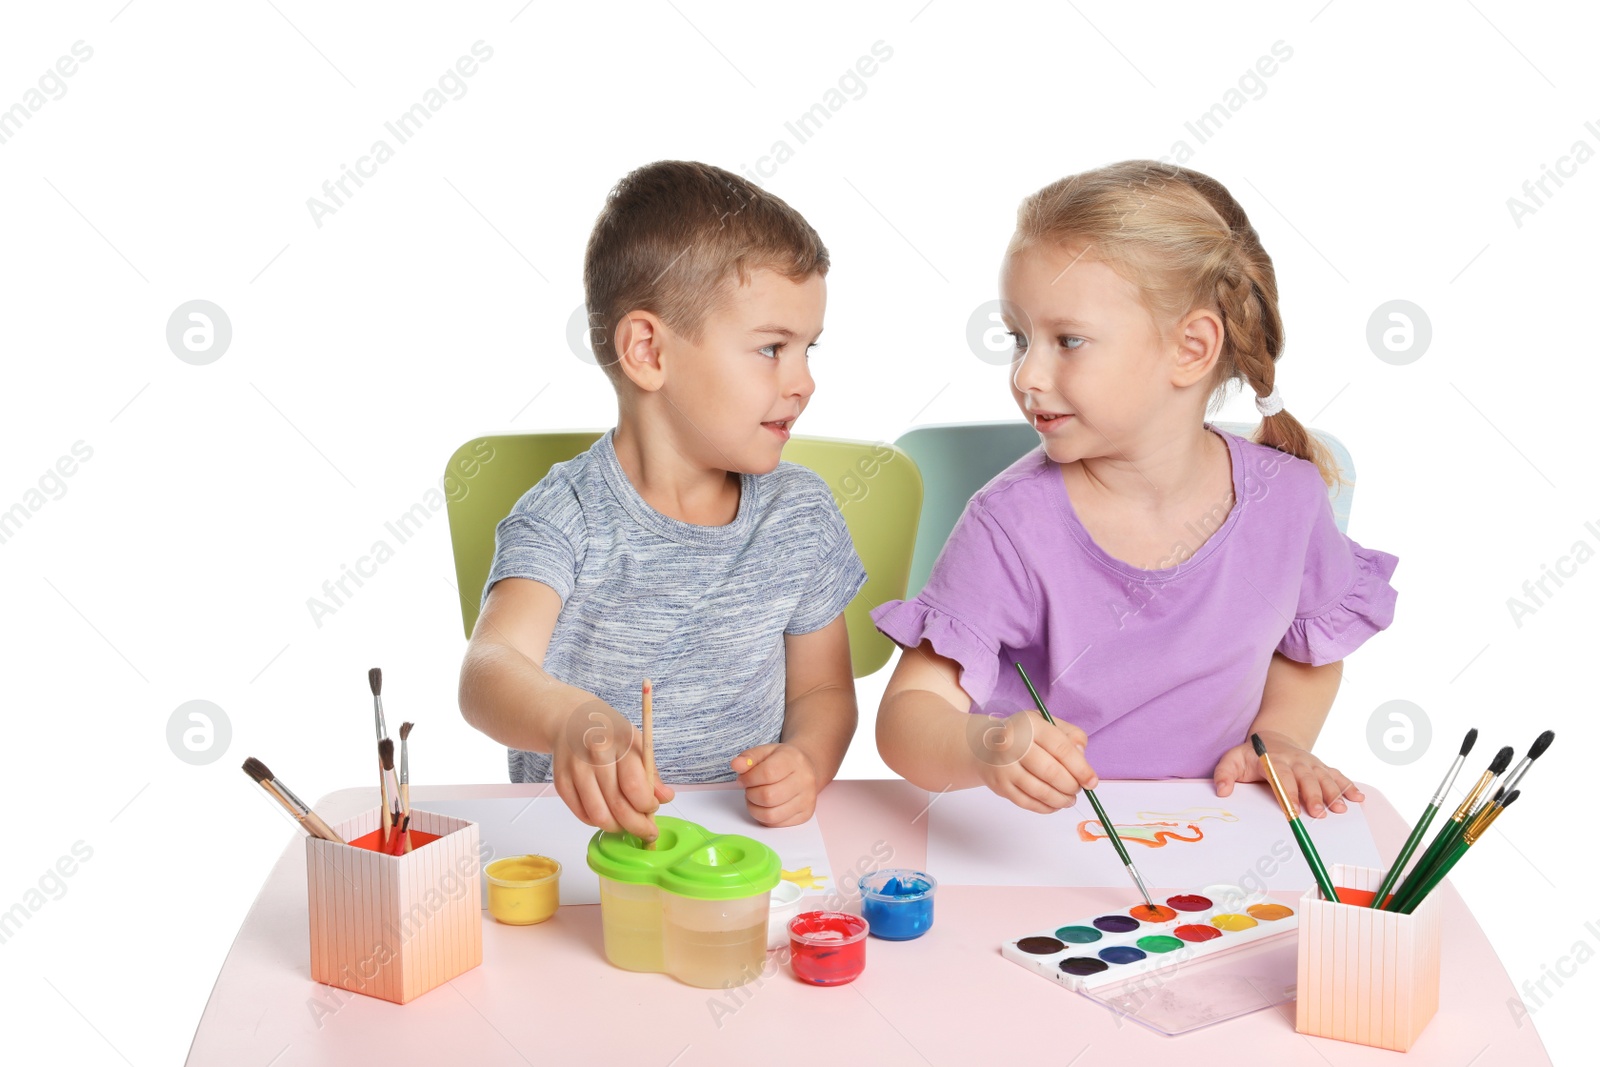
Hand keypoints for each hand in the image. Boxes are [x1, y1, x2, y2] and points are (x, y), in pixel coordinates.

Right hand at [553, 701, 673, 839]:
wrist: (571, 720)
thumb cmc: (610, 734)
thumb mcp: (637, 743)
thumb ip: (651, 772)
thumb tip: (665, 798)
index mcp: (619, 742)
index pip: (634, 786)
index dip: (646, 805)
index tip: (653, 809)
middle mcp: (594, 756)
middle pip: (617, 806)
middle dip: (636, 826)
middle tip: (647, 832)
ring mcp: (575, 769)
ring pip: (598, 816)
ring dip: (617, 827)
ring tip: (626, 825)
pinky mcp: (562, 782)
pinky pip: (582, 814)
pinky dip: (597, 822)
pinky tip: (607, 815)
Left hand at [732, 743, 817, 826]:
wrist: (807, 769)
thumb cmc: (782, 761)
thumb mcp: (765, 752)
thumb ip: (748, 758)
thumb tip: (736, 765)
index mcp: (793, 760)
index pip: (767, 773)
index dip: (749, 779)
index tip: (743, 779)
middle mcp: (804, 780)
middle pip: (768, 796)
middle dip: (751, 794)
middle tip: (749, 789)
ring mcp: (807, 799)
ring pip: (771, 815)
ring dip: (755, 808)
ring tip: (755, 798)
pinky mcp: (805, 814)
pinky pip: (776, 824)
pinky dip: (764, 817)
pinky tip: (764, 806)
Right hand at [971, 710, 1097, 813]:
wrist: (984, 744)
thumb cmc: (1023, 735)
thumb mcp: (1047, 723)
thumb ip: (1071, 735)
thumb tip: (1082, 758)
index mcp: (1030, 725)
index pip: (1061, 749)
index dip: (1081, 768)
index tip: (1092, 782)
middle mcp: (1013, 744)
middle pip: (1051, 772)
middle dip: (1071, 786)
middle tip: (1078, 790)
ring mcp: (1004, 766)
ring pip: (1039, 791)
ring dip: (1060, 799)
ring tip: (1069, 799)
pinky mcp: (999, 785)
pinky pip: (1027, 802)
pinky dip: (1045, 807)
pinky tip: (1053, 804)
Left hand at [1212, 730, 1364, 816]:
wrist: (1272, 738)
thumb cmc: (1251, 756)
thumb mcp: (1232, 760)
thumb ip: (1224, 774)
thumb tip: (1222, 791)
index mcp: (1273, 760)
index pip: (1281, 777)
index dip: (1288, 793)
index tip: (1293, 811)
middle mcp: (1295, 761)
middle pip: (1306, 778)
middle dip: (1313, 796)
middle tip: (1319, 814)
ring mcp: (1310, 763)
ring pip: (1324, 777)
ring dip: (1334, 793)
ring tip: (1341, 810)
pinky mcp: (1321, 767)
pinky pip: (1337, 775)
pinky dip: (1348, 786)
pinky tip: (1359, 798)